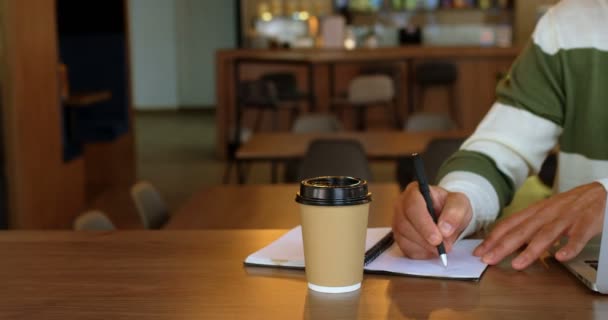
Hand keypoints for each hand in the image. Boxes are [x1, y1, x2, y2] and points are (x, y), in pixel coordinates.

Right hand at [392, 182, 472, 258]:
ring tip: (442, 248)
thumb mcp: (460, 204)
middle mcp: (401, 205)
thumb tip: (444, 229)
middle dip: (424, 239)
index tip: (438, 238)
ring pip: (404, 238)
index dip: (424, 223)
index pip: (413, 206)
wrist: (447, 218)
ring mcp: (397, 222)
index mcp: (414, 192)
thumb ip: (455, 212)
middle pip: (404, 224)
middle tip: (443, 248)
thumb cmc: (451, 207)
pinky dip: (422, 253)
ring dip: (425, 247)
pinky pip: (406, 249)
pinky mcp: (399, 237)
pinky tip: (433, 249)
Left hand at [474, 182, 606, 269]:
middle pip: (522, 231)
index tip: (478, 252)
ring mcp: (566, 218)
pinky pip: (578, 236)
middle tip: (488, 260)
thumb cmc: (568, 205)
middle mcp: (547, 213)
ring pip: (546, 234)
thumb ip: (527, 225)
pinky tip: (561, 257)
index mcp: (535, 211)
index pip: (509, 224)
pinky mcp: (586, 222)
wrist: (598, 192)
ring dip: (531, 250)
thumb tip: (505, 241)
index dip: (493, 238)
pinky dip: (569, 246)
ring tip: (517, 264)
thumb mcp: (544, 212)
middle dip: (503, 246)